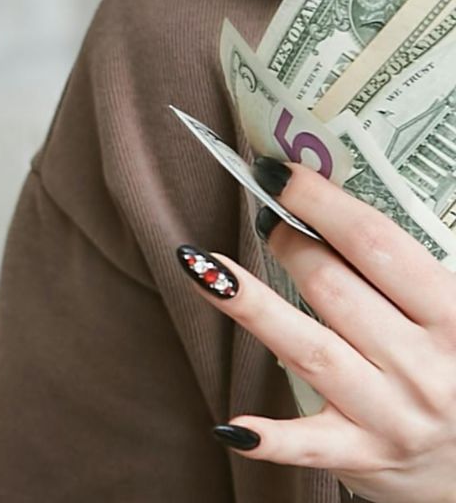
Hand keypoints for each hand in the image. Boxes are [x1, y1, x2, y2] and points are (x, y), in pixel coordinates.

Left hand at [179, 162, 455, 501]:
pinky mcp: (363, 457)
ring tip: (201, 267)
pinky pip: (309, 446)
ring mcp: (391, 415)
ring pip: (308, 350)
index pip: (378, 245)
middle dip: (290, 246)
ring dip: (251, 305)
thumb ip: (409, 275)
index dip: (321, 203)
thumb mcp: (454, 320)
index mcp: (455, 321)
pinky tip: (229, 423)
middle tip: (265, 221)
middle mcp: (423, 367)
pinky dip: (270, 437)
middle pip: (335, 289)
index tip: (278, 175)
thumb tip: (327, 211)